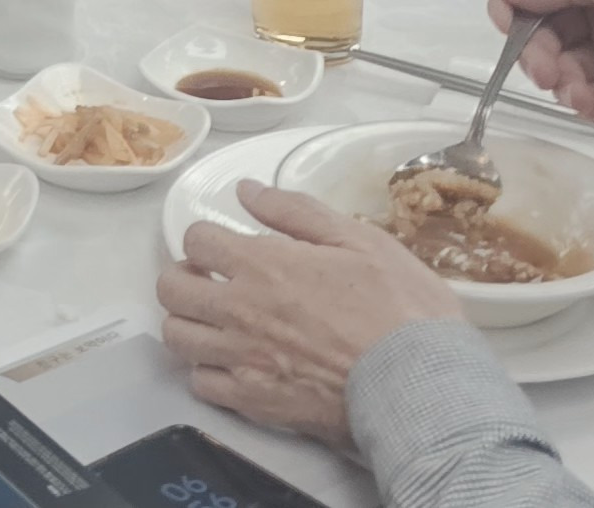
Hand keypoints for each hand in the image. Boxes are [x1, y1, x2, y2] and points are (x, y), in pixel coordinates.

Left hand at [159, 184, 468, 450]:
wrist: (422, 385)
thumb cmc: (400, 307)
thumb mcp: (360, 240)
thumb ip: (296, 211)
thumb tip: (247, 190)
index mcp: (262, 265)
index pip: (196, 240)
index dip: (209, 240)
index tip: (227, 249)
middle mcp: (239, 310)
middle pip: (171, 288)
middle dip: (185, 278)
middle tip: (213, 282)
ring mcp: (242, 359)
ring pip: (177, 336)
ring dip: (190, 323)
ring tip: (218, 322)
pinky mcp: (254, 402)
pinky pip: (202, 384)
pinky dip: (208, 371)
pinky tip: (234, 363)